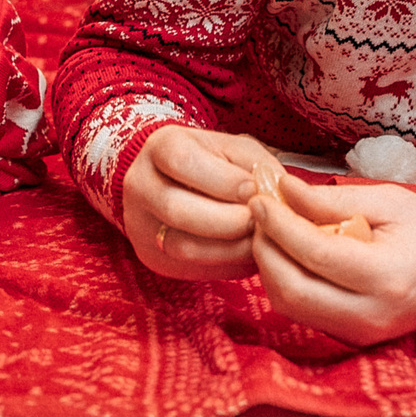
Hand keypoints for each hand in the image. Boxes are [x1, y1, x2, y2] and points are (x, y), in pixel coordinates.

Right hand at [119, 124, 280, 280]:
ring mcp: (141, 225)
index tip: (254, 190)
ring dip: (230, 249)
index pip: (185, 163)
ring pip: (182, 247)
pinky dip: (225, 264)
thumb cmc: (209, 161)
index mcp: (160, 148)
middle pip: (178, 210)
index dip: (225, 181)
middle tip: (260, 222)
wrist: (169, 180)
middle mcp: (140, 186)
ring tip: (257, 240)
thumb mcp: (232, 148)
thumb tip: (275, 194)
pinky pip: (190, 268)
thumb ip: (256, 165)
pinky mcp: (152, 256)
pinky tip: (245, 253)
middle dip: (229, 221)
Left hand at [248, 173, 415, 344]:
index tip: (260, 198)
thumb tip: (282, 190)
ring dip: (269, 267)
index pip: (315, 253)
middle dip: (264, 249)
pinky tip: (288, 254)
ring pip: (290, 305)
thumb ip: (332, 200)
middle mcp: (370, 315)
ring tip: (271, 231)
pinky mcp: (351, 338)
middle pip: (292, 290)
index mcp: (387, 278)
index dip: (278, 225)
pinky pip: (302, 312)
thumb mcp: (388, 202)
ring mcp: (360, 333)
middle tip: (258, 215)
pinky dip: (285, 281)